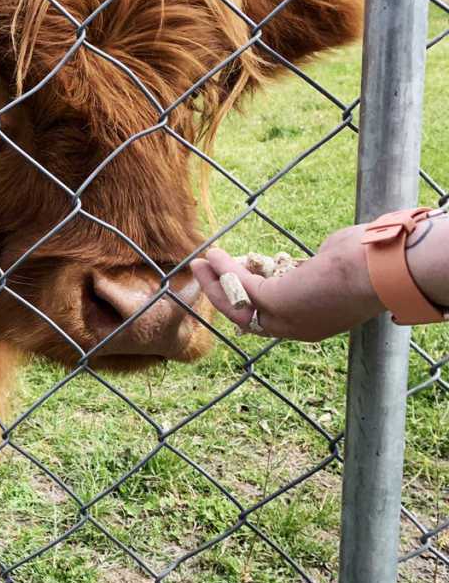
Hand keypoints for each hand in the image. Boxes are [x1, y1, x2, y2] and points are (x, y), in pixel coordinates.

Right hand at [190, 225, 384, 341]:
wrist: (383, 268)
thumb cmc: (370, 262)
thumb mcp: (337, 267)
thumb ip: (318, 267)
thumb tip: (315, 259)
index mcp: (315, 322)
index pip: (272, 316)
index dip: (248, 298)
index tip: (235, 277)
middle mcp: (297, 328)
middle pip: (246, 316)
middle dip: (222, 294)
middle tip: (205, 273)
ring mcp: (286, 319)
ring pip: (237, 307)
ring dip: (215, 285)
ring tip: (199, 264)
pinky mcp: (276, 302)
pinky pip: (240, 288)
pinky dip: (224, 271)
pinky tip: (214, 255)